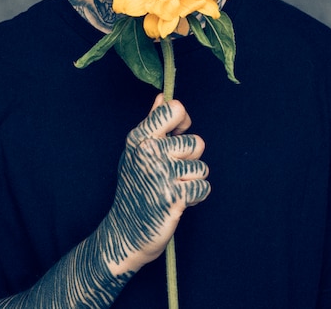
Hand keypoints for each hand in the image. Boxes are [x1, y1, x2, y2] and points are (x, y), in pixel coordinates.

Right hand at [101, 94, 210, 272]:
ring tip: (173, 188)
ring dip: (192, 181)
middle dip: (189, 160)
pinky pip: (203, 187)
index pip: (175, 109)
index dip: (182, 122)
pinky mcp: (173, 197)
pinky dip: (196, 197)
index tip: (175, 136)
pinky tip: (179, 201)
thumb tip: (163, 96)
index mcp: (140, 137)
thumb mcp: (137, 152)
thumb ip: (152, 123)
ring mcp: (160, 173)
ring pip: (202, 167)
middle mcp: (148, 150)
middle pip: (197, 142)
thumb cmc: (136, 187)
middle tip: (170, 173)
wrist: (126, 233)